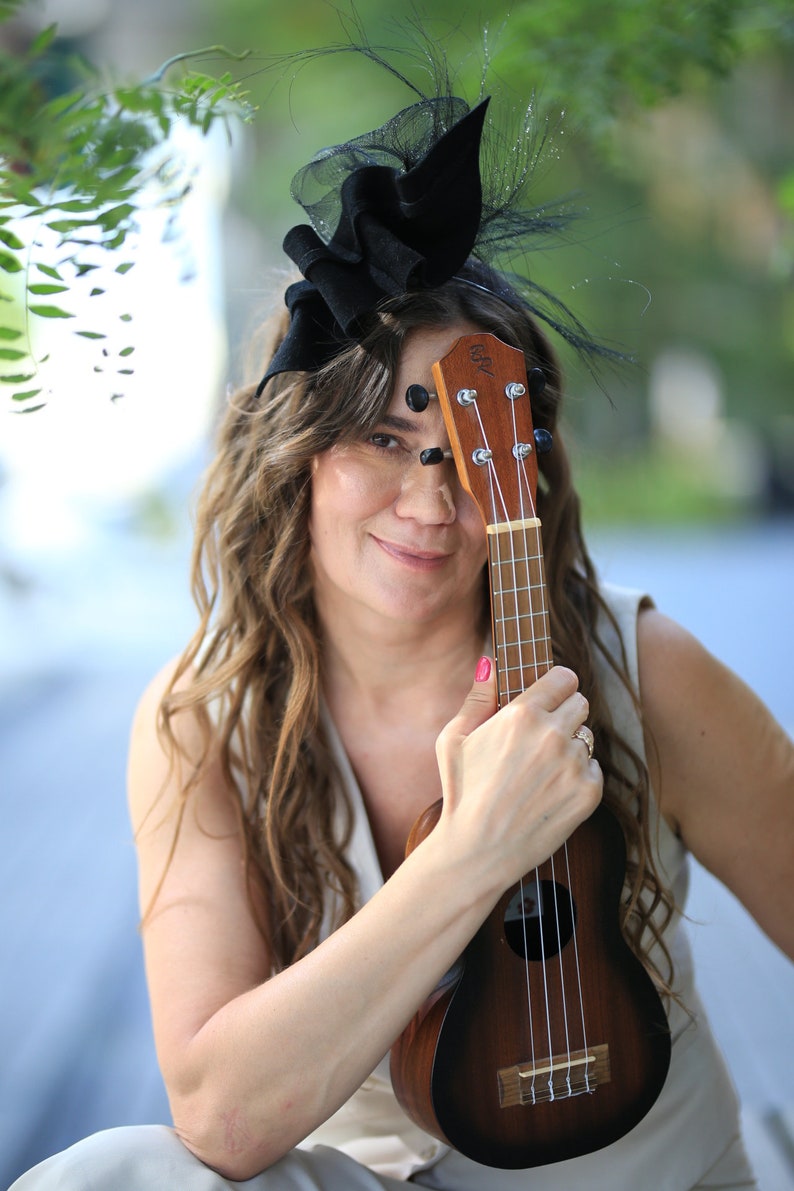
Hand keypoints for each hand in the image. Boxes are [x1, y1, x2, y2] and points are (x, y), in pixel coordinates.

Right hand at [435, 660, 602, 889]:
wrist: (477, 850)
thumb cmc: (461, 792)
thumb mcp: (453, 738)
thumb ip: (477, 696)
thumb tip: (490, 662)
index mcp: (522, 714)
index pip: (564, 677)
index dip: (555, 687)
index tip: (549, 698)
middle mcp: (553, 734)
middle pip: (581, 703)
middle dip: (564, 715)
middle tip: (541, 740)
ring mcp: (574, 764)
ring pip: (586, 738)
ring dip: (569, 749)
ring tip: (540, 773)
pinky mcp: (589, 792)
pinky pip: (594, 769)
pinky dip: (578, 778)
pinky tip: (550, 793)